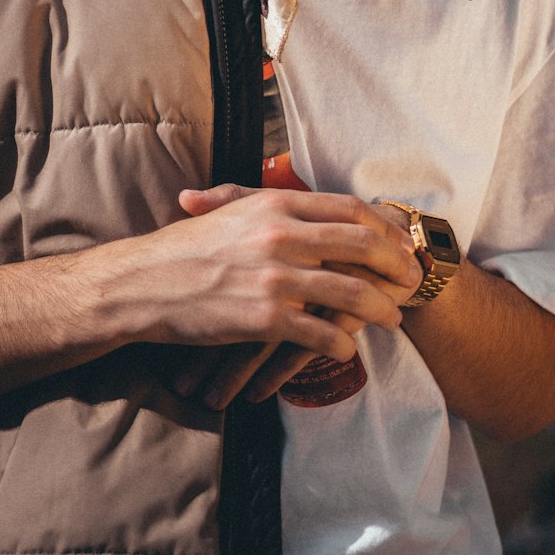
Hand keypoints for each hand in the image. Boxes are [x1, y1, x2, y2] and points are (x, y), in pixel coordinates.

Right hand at [164, 188, 422, 408]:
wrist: (141, 284)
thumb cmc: (184, 249)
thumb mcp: (228, 211)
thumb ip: (269, 206)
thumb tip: (308, 208)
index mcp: (274, 205)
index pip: (350, 209)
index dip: (384, 228)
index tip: (400, 243)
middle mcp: (280, 235)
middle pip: (363, 245)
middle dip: (397, 264)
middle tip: (412, 280)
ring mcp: (274, 277)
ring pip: (352, 292)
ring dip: (382, 308)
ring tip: (395, 319)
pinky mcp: (264, 317)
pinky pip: (321, 333)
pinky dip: (342, 344)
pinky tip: (347, 350)